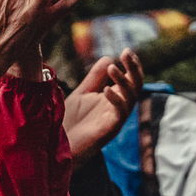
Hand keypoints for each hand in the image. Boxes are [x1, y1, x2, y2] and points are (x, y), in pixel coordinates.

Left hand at [63, 48, 143, 163]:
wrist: (59, 145)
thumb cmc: (71, 121)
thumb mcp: (83, 93)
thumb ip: (95, 77)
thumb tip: (109, 58)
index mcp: (115, 99)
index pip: (130, 79)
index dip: (132, 66)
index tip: (128, 51)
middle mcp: (119, 108)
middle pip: (135, 86)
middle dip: (133, 69)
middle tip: (127, 53)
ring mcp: (115, 119)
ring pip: (130, 98)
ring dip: (123, 81)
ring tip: (112, 68)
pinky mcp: (110, 130)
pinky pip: (119, 114)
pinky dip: (115, 100)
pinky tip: (106, 89)